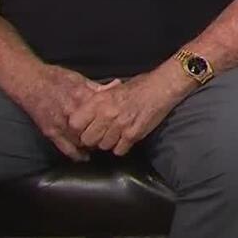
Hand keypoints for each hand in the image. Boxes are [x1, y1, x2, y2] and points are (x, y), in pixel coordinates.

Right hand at [14, 65, 119, 160]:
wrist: (28, 82)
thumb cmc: (54, 78)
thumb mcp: (79, 78)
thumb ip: (97, 87)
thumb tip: (117, 86)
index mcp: (81, 96)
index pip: (102, 113)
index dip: (112, 121)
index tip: (118, 124)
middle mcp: (71, 111)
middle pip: (93, 129)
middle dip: (103, 135)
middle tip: (111, 138)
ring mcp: (60, 123)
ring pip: (81, 141)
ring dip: (91, 145)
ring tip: (99, 146)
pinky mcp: (50, 131)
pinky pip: (64, 147)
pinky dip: (75, 154)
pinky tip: (83, 157)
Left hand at [67, 66, 192, 155]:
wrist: (162, 87)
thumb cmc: (139, 87)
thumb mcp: (111, 89)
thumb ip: (96, 102)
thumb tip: (82, 115)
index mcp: (99, 100)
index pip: (74, 123)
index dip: (77, 129)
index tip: (82, 129)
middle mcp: (107, 114)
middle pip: (87, 139)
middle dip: (92, 139)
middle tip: (99, 135)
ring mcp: (120, 125)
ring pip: (103, 147)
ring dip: (107, 143)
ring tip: (114, 135)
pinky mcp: (133, 134)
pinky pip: (119, 150)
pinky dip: (121, 147)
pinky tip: (124, 138)